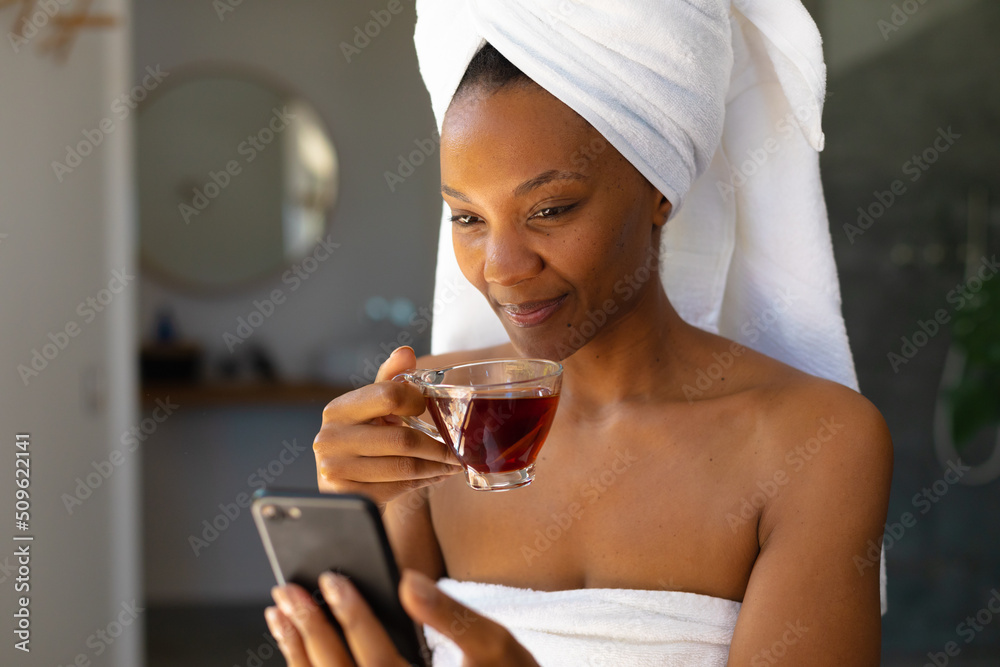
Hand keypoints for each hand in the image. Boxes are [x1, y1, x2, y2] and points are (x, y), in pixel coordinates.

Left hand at [265, 569, 539, 666]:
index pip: (380, 658)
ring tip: (280, 612)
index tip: (332, 579)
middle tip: (288, 589)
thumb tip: (407, 580)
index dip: (354, 617)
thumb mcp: (497, 648)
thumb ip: (453, 615)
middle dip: (311, 629)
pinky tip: (295, 644)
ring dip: (299, 652)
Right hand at [313, 346, 461, 510]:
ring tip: (452, 464)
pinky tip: (435, 476)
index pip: (389, 395)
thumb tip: (405, 353)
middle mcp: (330, 438)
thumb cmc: (366, 438)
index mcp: (338, 409)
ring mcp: (334, 469)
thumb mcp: (374, 406)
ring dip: (436, 467)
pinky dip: (423, 482)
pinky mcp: (346, 496)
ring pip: (404, 467)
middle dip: (438, 447)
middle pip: (402, 439)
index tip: (429, 409)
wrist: (345, 483)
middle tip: (458, 450)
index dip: (417, 401)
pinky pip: (397, 488)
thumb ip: (391, 378)